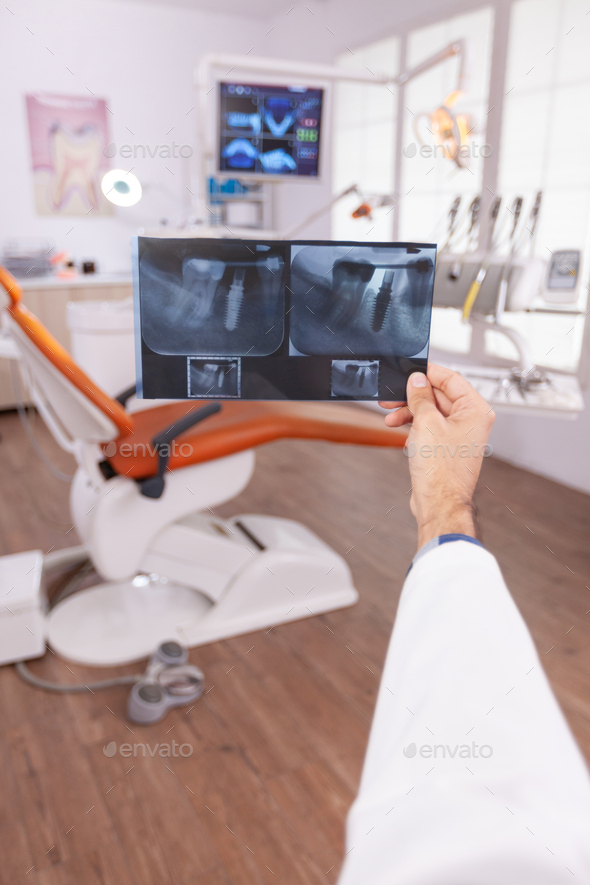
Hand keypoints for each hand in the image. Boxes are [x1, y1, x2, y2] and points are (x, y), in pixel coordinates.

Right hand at [379, 364, 494, 550]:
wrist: (439, 503)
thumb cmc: (441, 471)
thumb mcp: (426, 422)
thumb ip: (420, 396)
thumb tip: (417, 380)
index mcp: (475, 410)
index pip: (451, 378)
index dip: (428, 373)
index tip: (409, 371)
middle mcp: (471, 420)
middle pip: (439, 395)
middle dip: (413, 395)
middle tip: (392, 395)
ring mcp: (459, 434)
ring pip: (432, 411)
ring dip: (410, 411)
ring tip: (390, 415)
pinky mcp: (447, 446)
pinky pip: (430, 426)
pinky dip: (414, 424)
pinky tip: (398, 427)